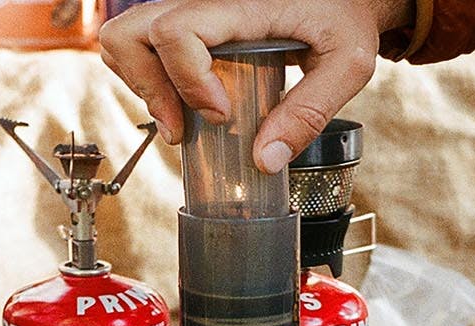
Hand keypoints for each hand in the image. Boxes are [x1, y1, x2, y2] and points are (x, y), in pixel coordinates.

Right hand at [100, 0, 412, 172]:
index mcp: (242, 4)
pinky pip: (143, 44)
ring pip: (126, 37)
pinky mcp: (191, 23)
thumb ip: (310, 111)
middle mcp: (205, 0)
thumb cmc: (347, 18)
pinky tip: (182, 104)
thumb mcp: (348, 64)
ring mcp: (193, 10)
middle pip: (131, 32)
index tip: (220, 115)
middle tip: (182, 129)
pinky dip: (148, 79)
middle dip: (148, 89)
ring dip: (141, 85)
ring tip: (179, 121)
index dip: (187, 81)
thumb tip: (265, 160)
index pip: (178, 31)